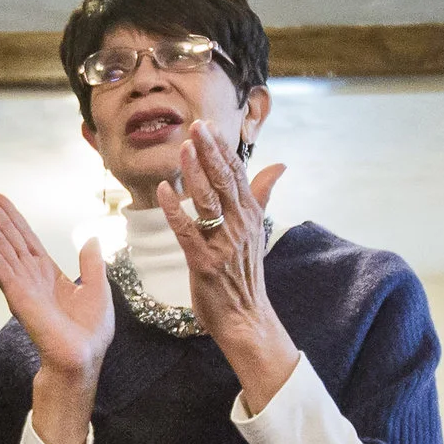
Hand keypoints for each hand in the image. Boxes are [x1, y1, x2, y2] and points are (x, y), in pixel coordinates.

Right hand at [0, 188, 114, 443]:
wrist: (82, 359)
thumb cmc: (90, 334)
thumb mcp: (98, 290)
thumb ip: (92, 263)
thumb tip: (91, 238)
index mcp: (48, 273)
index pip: (25, 238)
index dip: (11, 217)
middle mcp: (30, 276)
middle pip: (7, 237)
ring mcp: (21, 284)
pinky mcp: (18, 295)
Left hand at [158, 126, 294, 411]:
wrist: (246, 318)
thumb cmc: (246, 274)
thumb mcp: (257, 229)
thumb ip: (263, 193)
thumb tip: (280, 164)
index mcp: (251, 215)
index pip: (237, 174)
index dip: (223, 148)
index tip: (209, 125)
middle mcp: (240, 225)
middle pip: (224, 181)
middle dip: (210, 152)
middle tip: (196, 126)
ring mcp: (223, 244)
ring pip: (208, 202)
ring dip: (195, 174)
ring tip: (183, 149)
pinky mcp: (204, 262)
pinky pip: (187, 231)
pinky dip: (175, 210)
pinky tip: (164, 190)